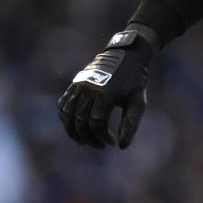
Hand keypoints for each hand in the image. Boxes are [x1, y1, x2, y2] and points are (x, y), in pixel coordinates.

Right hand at [57, 30, 153, 148]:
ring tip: (85, 141)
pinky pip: (64, 105)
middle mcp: (88, 89)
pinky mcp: (74, 84)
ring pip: (67, 115)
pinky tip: (75, 127)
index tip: (112, 142)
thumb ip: (131, 124)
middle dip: (89, 138)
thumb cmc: (135, 81)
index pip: (96, 123)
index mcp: (105, 94)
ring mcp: (78, 86)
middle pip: (80, 122)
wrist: (126, 56)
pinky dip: (66, 118)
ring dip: (73, 131)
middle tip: (100, 145)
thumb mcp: (138, 102)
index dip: (102, 137)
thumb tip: (122, 147)